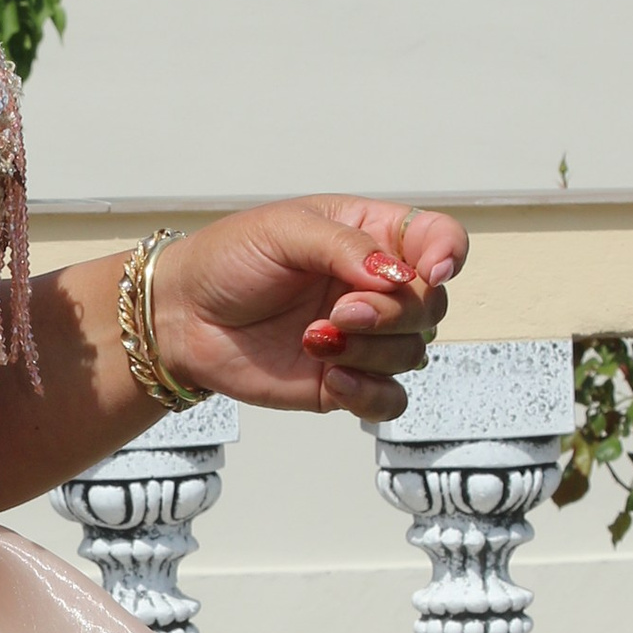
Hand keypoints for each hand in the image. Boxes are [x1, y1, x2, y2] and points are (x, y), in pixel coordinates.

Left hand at [150, 199, 466, 418]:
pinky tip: (333, 377)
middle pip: (432, 305)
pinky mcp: (344, 382)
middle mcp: (375, 288)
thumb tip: (395, 276)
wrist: (183, 316)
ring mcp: (363, 338)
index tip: (432, 271)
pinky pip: (390, 400)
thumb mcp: (284, 231)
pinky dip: (370, 393)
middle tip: (340, 311)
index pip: (438, 240)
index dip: (448, 254)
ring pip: (413, 352)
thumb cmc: (229, 260)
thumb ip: (344, 246)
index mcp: (371, 237)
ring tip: (315, 338)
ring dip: (372, 350)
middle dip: (394, 312)